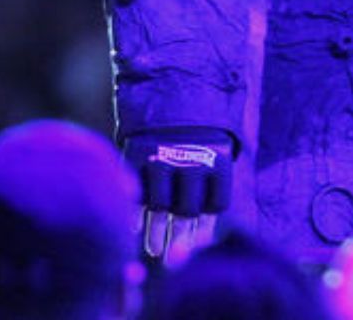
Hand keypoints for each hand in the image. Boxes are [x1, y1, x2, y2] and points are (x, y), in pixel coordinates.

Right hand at [124, 127, 232, 261]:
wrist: (172, 100)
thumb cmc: (196, 144)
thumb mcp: (213, 162)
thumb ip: (210, 198)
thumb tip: (199, 245)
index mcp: (219, 161)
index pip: (217, 205)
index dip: (208, 220)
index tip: (199, 225)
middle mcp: (191, 159)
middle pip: (187, 210)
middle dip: (182, 232)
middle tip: (174, 251)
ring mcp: (163, 156)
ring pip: (160, 206)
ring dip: (157, 233)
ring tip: (155, 250)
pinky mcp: (138, 154)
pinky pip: (136, 193)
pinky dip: (134, 214)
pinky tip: (134, 228)